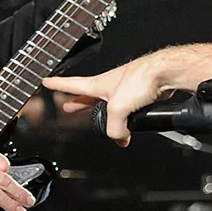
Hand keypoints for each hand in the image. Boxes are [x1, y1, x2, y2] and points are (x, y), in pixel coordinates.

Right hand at [43, 54, 169, 145]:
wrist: (164, 72)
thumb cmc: (141, 78)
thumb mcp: (119, 108)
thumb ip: (115, 127)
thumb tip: (120, 138)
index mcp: (99, 84)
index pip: (73, 85)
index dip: (58, 84)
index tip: (47, 81)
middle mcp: (111, 85)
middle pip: (89, 95)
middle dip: (78, 102)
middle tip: (68, 105)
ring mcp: (126, 88)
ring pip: (110, 103)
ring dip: (103, 112)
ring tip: (101, 120)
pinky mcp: (141, 94)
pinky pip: (129, 109)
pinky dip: (125, 117)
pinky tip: (129, 124)